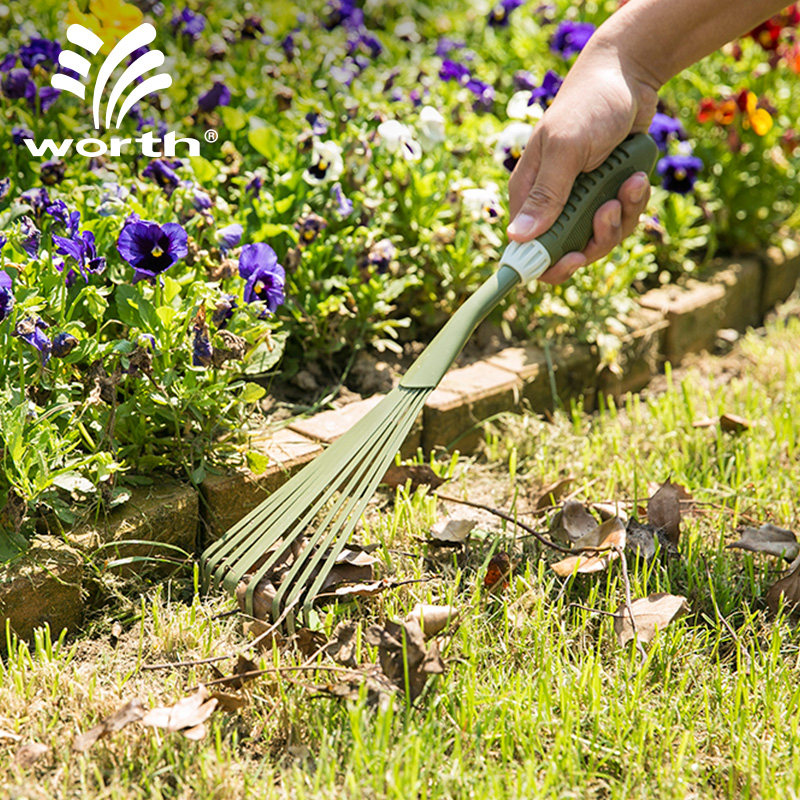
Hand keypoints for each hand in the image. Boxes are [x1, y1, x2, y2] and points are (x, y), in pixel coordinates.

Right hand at [507, 38, 658, 283]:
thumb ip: (546, 194)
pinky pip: (620, 221)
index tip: (573, 259)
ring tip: (632, 184)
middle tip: (610, 210)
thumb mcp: (567, 148)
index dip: (546, 264)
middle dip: (596, 237)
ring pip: (599, 239)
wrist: (629, 75)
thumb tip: (518, 237)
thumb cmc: (591, 104)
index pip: (526, 247)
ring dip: (621, 218)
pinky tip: (639, 178)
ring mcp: (580, 201)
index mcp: (528, 194)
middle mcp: (551, 203)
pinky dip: (634, 204)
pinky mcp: (606, 195)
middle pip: (567, 251)